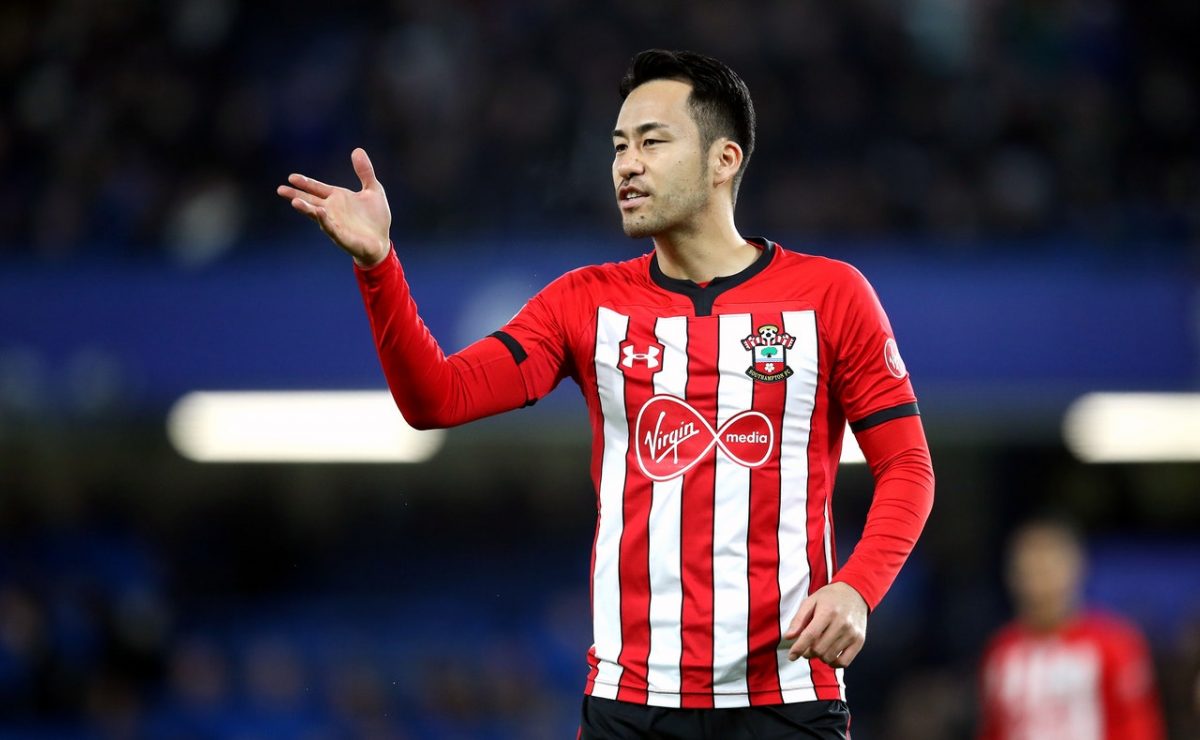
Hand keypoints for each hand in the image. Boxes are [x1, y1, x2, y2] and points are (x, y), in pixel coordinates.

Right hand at [277, 148, 391, 266]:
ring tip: (295, 202)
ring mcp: (335, 224)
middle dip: (296, 195)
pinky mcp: (342, 236)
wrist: (381, 242)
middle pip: (310, 201)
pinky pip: (331, 228)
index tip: (292, 177)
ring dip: (306, 209)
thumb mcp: (374, 190)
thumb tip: (358, 150)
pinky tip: (320, 213)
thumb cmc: (375, 218)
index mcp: (337, 198)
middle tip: (280, 189)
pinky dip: (325, 221)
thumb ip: (365, 172)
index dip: (305, 183)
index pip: (317, 188)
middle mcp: (332, 210)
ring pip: (317, 215)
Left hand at [783, 581, 867, 667]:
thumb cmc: (830, 597)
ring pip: (829, 657)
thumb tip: (788, 637)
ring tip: (818, 648)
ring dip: (819, 657)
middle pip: (819, 649)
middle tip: (806, 647)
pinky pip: (844, 662)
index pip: (810, 635)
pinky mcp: (859, 641)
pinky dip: (833, 663)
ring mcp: (852, 633)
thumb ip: (798, 619)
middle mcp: (842, 623)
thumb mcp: (811, 601)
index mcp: (827, 612)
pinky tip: (829, 655)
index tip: (791, 656)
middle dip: (808, 652)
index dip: (798, 648)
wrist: (855, 593)